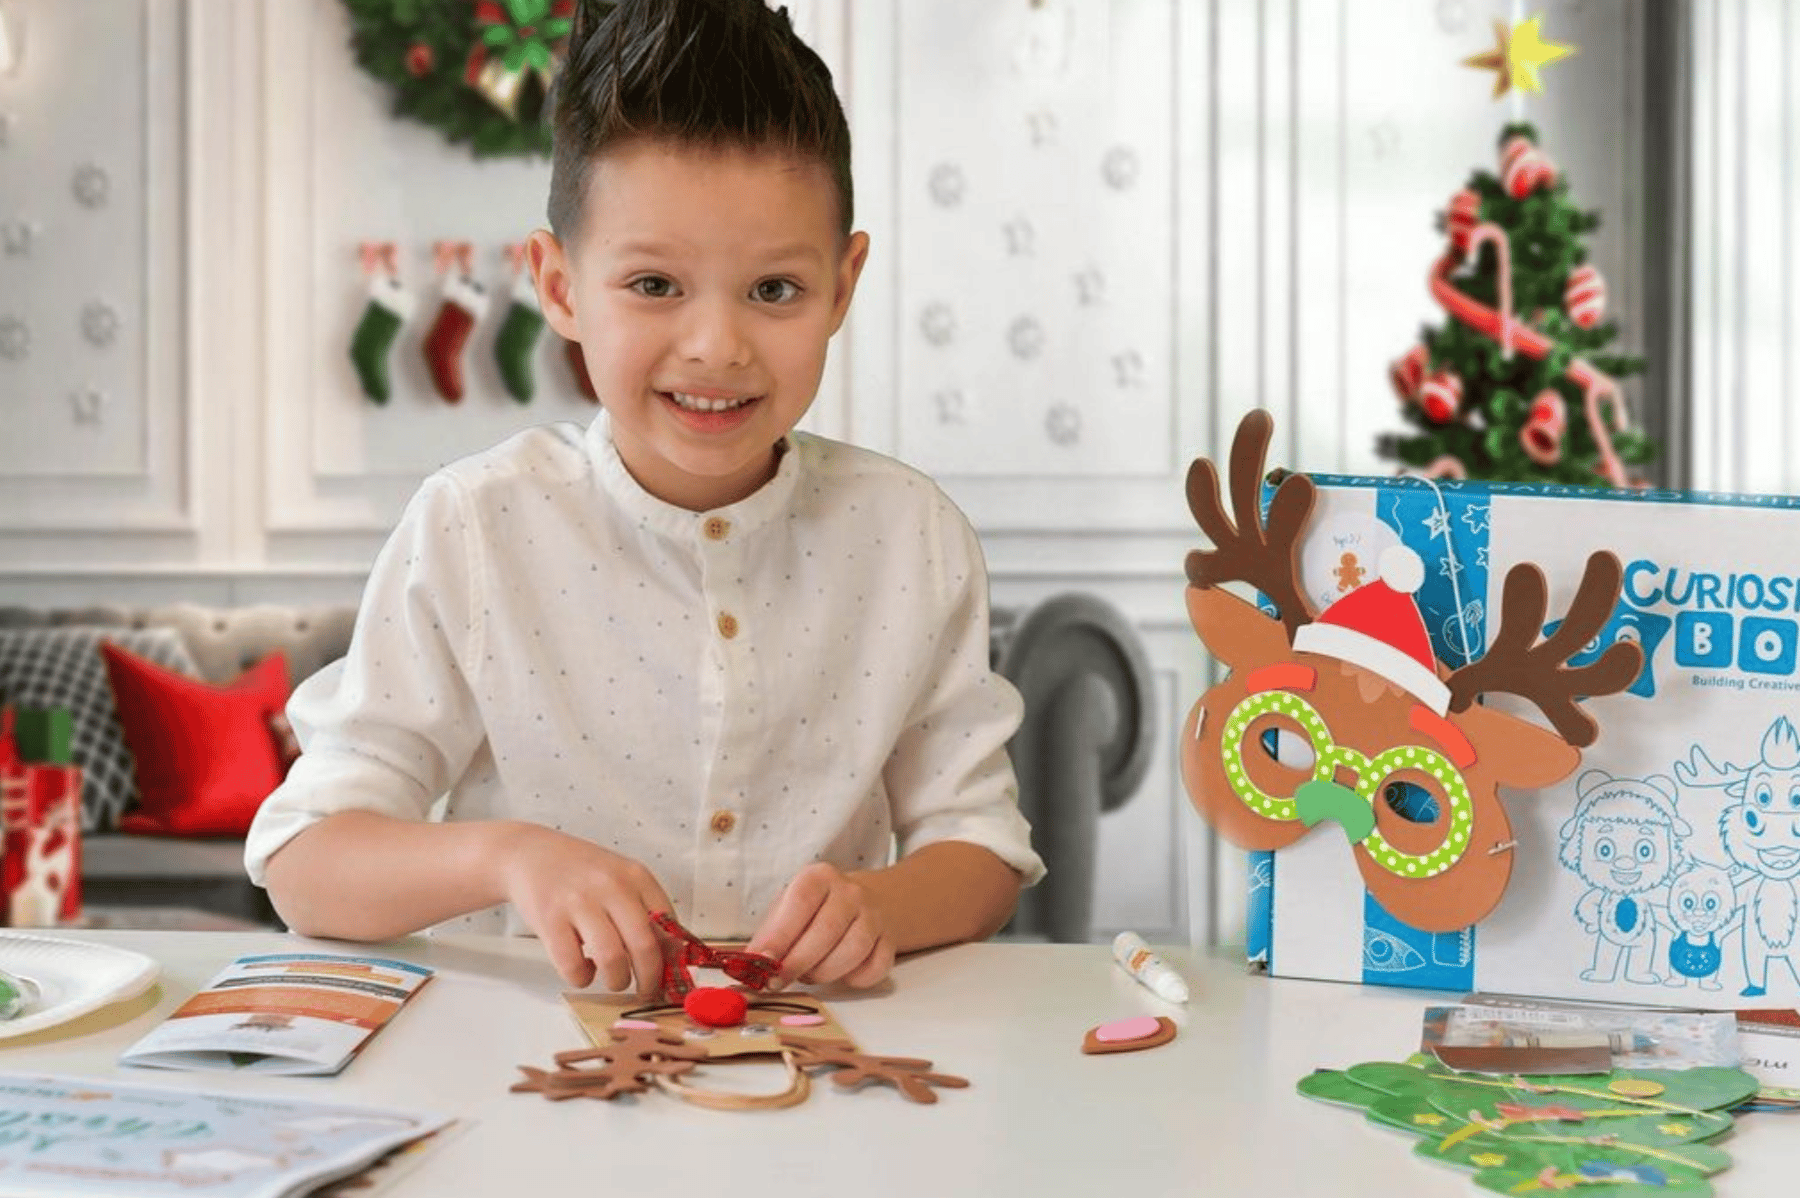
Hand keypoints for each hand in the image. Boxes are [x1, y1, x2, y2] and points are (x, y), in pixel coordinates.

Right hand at [496, 823, 671, 992]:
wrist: (529, 853)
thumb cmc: (581, 873)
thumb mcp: (620, 878)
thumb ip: (645, 910)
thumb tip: (672, 957)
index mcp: (636, 876)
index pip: (670, 924)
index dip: (674, 958)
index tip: (672, 976)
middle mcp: (611, 886)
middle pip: (645, 946)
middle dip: (650, 980)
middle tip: (646, 990)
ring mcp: (579, 902)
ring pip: (612, 959)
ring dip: (617, 981)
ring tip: (613, 978)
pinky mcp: (550, 919)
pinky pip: (574, 966)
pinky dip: (582, 978)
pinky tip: (583, 968)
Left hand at [749, 862, 894, 988]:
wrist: (863, 902)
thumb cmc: (814, 911)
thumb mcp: (786, 911)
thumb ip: (768, 935)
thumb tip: (749, 964)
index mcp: (819, 877)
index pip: (800, 902)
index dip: (780, 935)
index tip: (762, 961)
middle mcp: (850, 892)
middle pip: (826, 930)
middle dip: (798, 963)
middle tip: (778, 981)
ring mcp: (874, 915)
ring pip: (853, 951)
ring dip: (825, 973)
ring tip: (810, 974)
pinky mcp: (889, 940)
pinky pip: (875, 968)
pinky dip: (855, 980)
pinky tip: (840, 974)